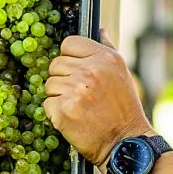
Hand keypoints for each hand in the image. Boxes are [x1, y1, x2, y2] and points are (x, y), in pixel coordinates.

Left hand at [43, 29, 151, 166]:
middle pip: (56, 64)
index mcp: (105, 58)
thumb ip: (108, 49)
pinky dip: (56, 113)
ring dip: (59, 96)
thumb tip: (100, 30)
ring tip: (79, 107)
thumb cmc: (124, 109)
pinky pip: (47, 104)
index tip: (78, 71)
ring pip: (49, 84)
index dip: (70, 57)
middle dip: (63, 78)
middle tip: (80, 94)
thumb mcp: (123, 73)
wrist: (125, 143)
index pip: (69, 43)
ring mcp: (75, 91)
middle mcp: (90, 71)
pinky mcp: (63, 111)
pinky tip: (73, 118)